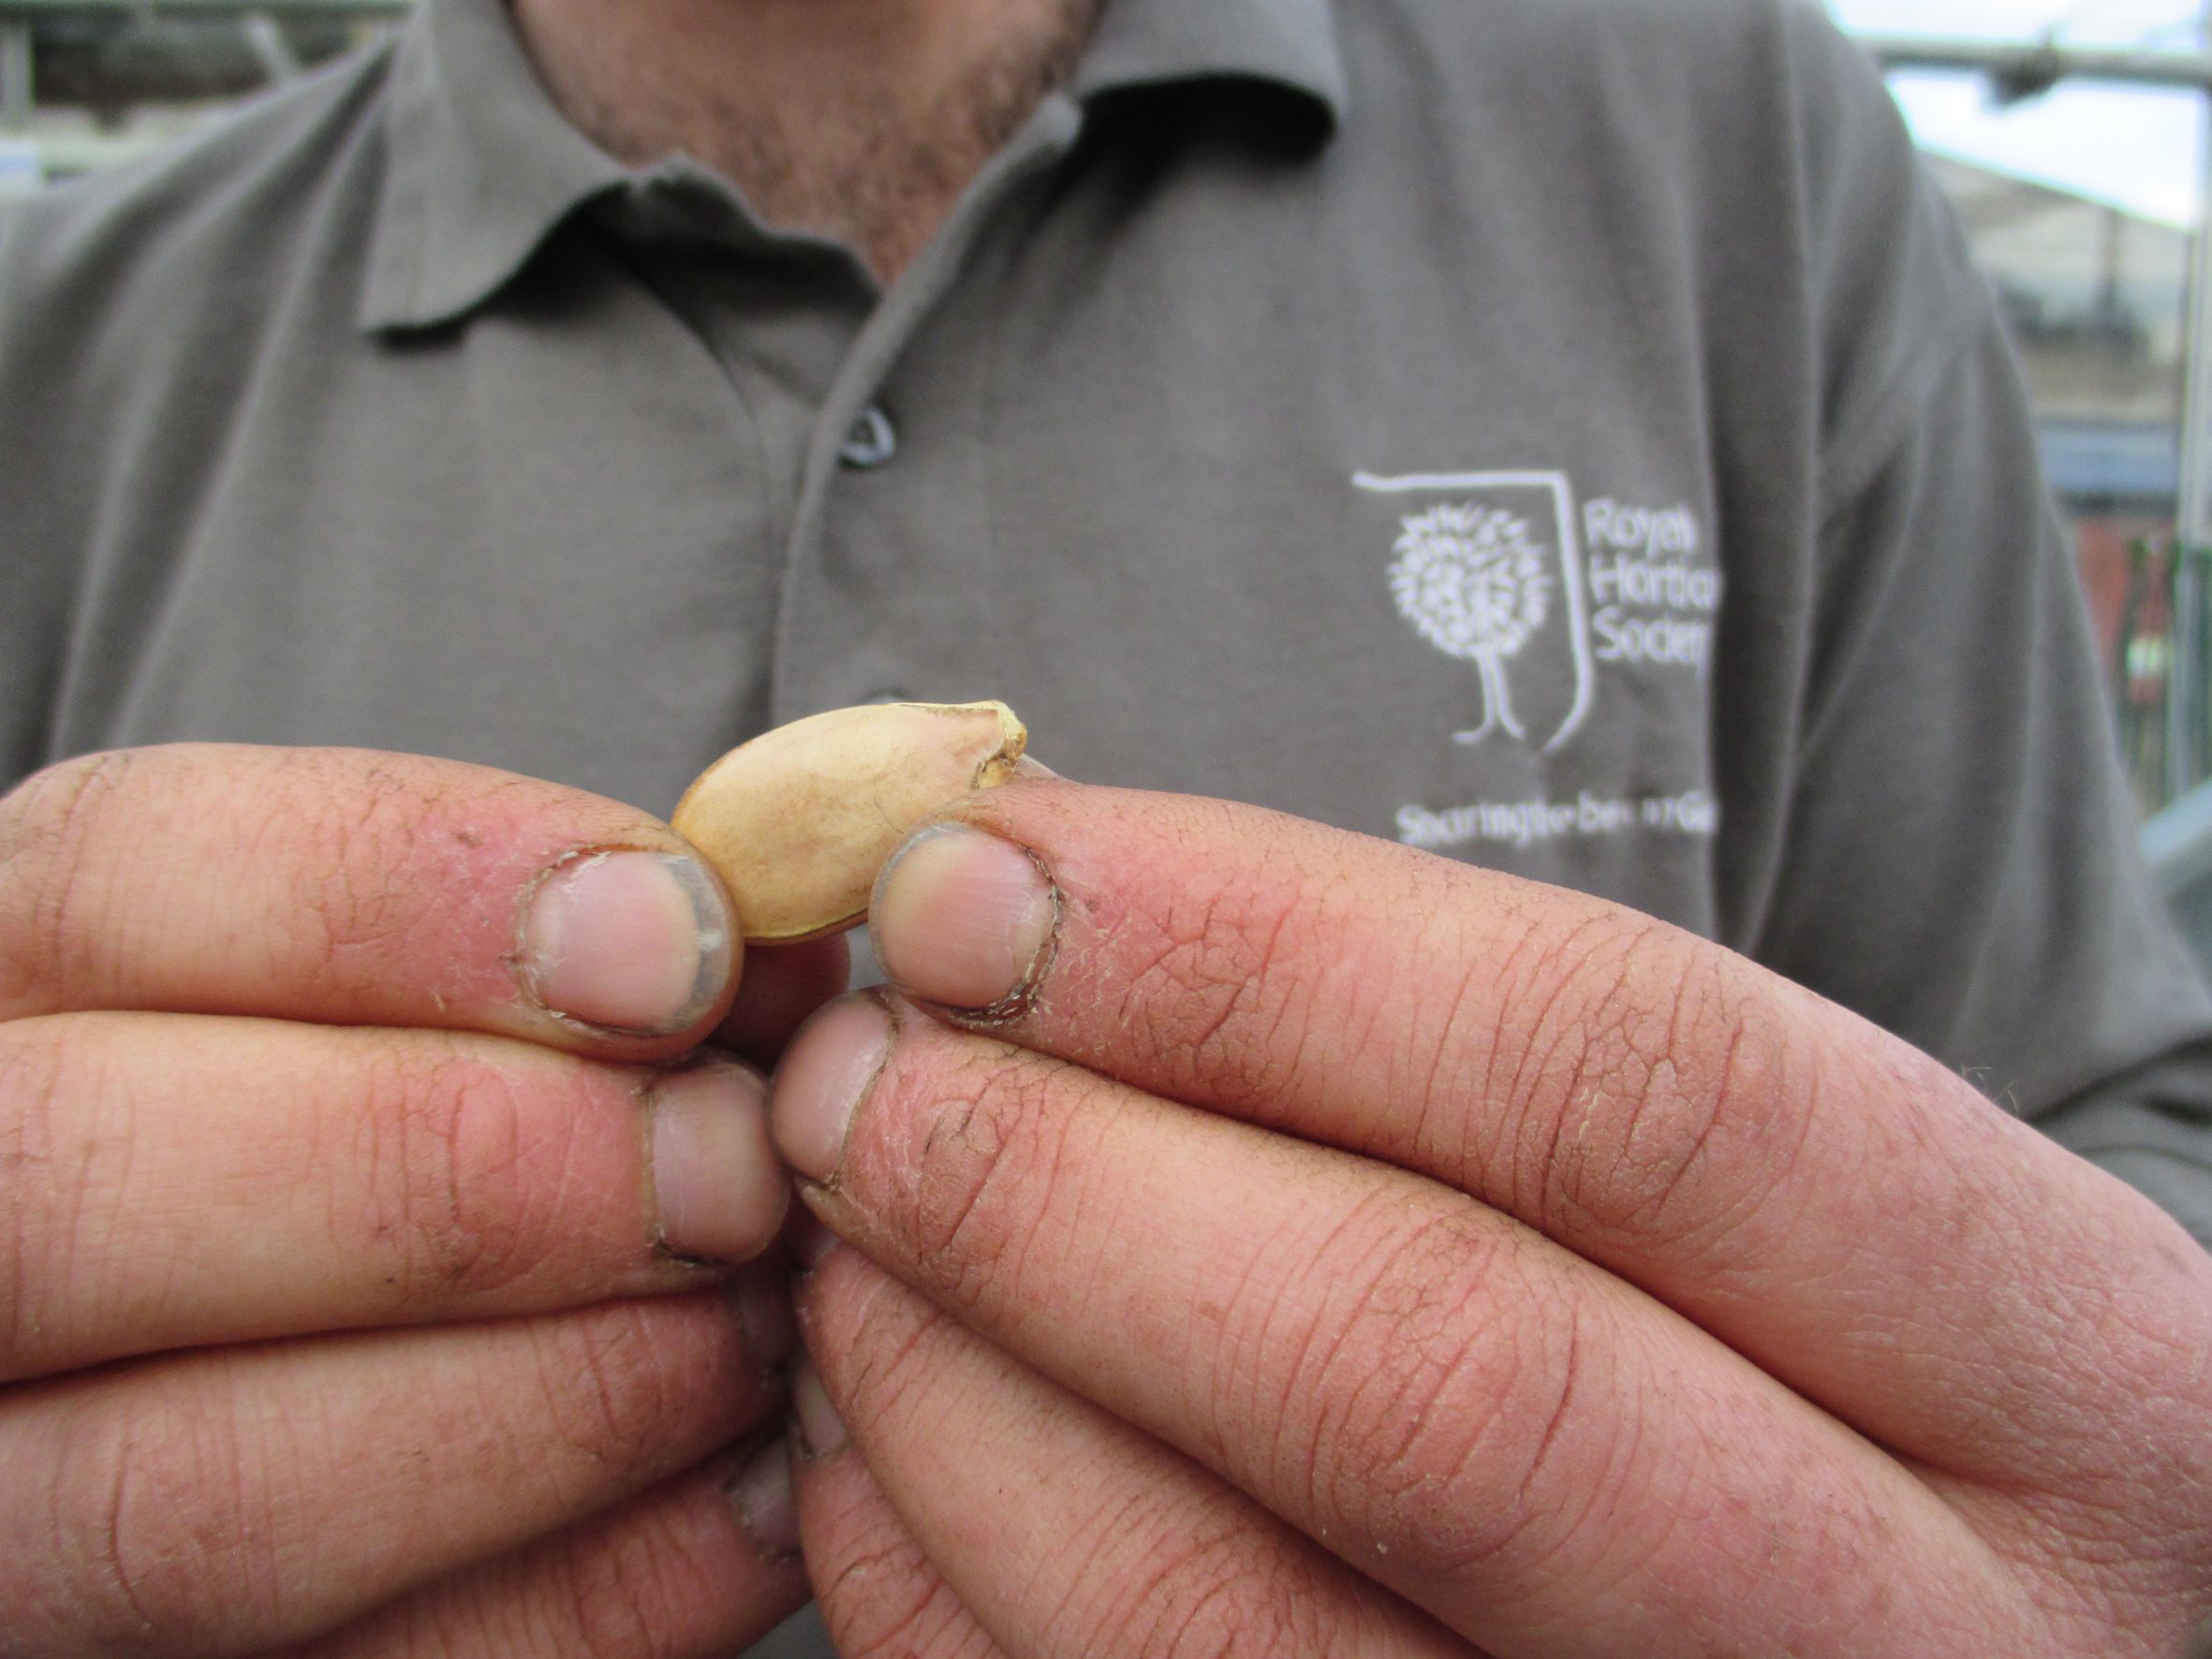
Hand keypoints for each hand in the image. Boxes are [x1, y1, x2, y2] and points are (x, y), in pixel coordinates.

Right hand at [0, 745, 840, 1656]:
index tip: (689, 946)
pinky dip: (593, 1585)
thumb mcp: (397, 972)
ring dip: (549, 1403)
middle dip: (465, 1171)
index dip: (424, 900)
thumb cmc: (380, 1102)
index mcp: (5, 985)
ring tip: (749, 1326)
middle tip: (730, 1167)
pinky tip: (751, 1483)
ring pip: (185, 1496)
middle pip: (84, 1192)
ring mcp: (2, 1496)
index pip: (123, 872)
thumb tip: (756, 965)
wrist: (305, 1304)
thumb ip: (534, 945)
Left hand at [766, 780, 2211, 1656]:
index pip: (1635, 1087)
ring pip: (1229, 1616)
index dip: (1258, 954)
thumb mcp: (1804, 1217)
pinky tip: (878, 1434)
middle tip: (859, 1059)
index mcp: (2064, 1373)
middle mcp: (1926, 1642)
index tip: (983, 869)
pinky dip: (936, 1575)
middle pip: (1437, 1375)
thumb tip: (1039, 897)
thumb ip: (1493, 1069)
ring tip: (845, 1231)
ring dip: (955, 1385)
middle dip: (1068, 1183)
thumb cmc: (1818, 1380)